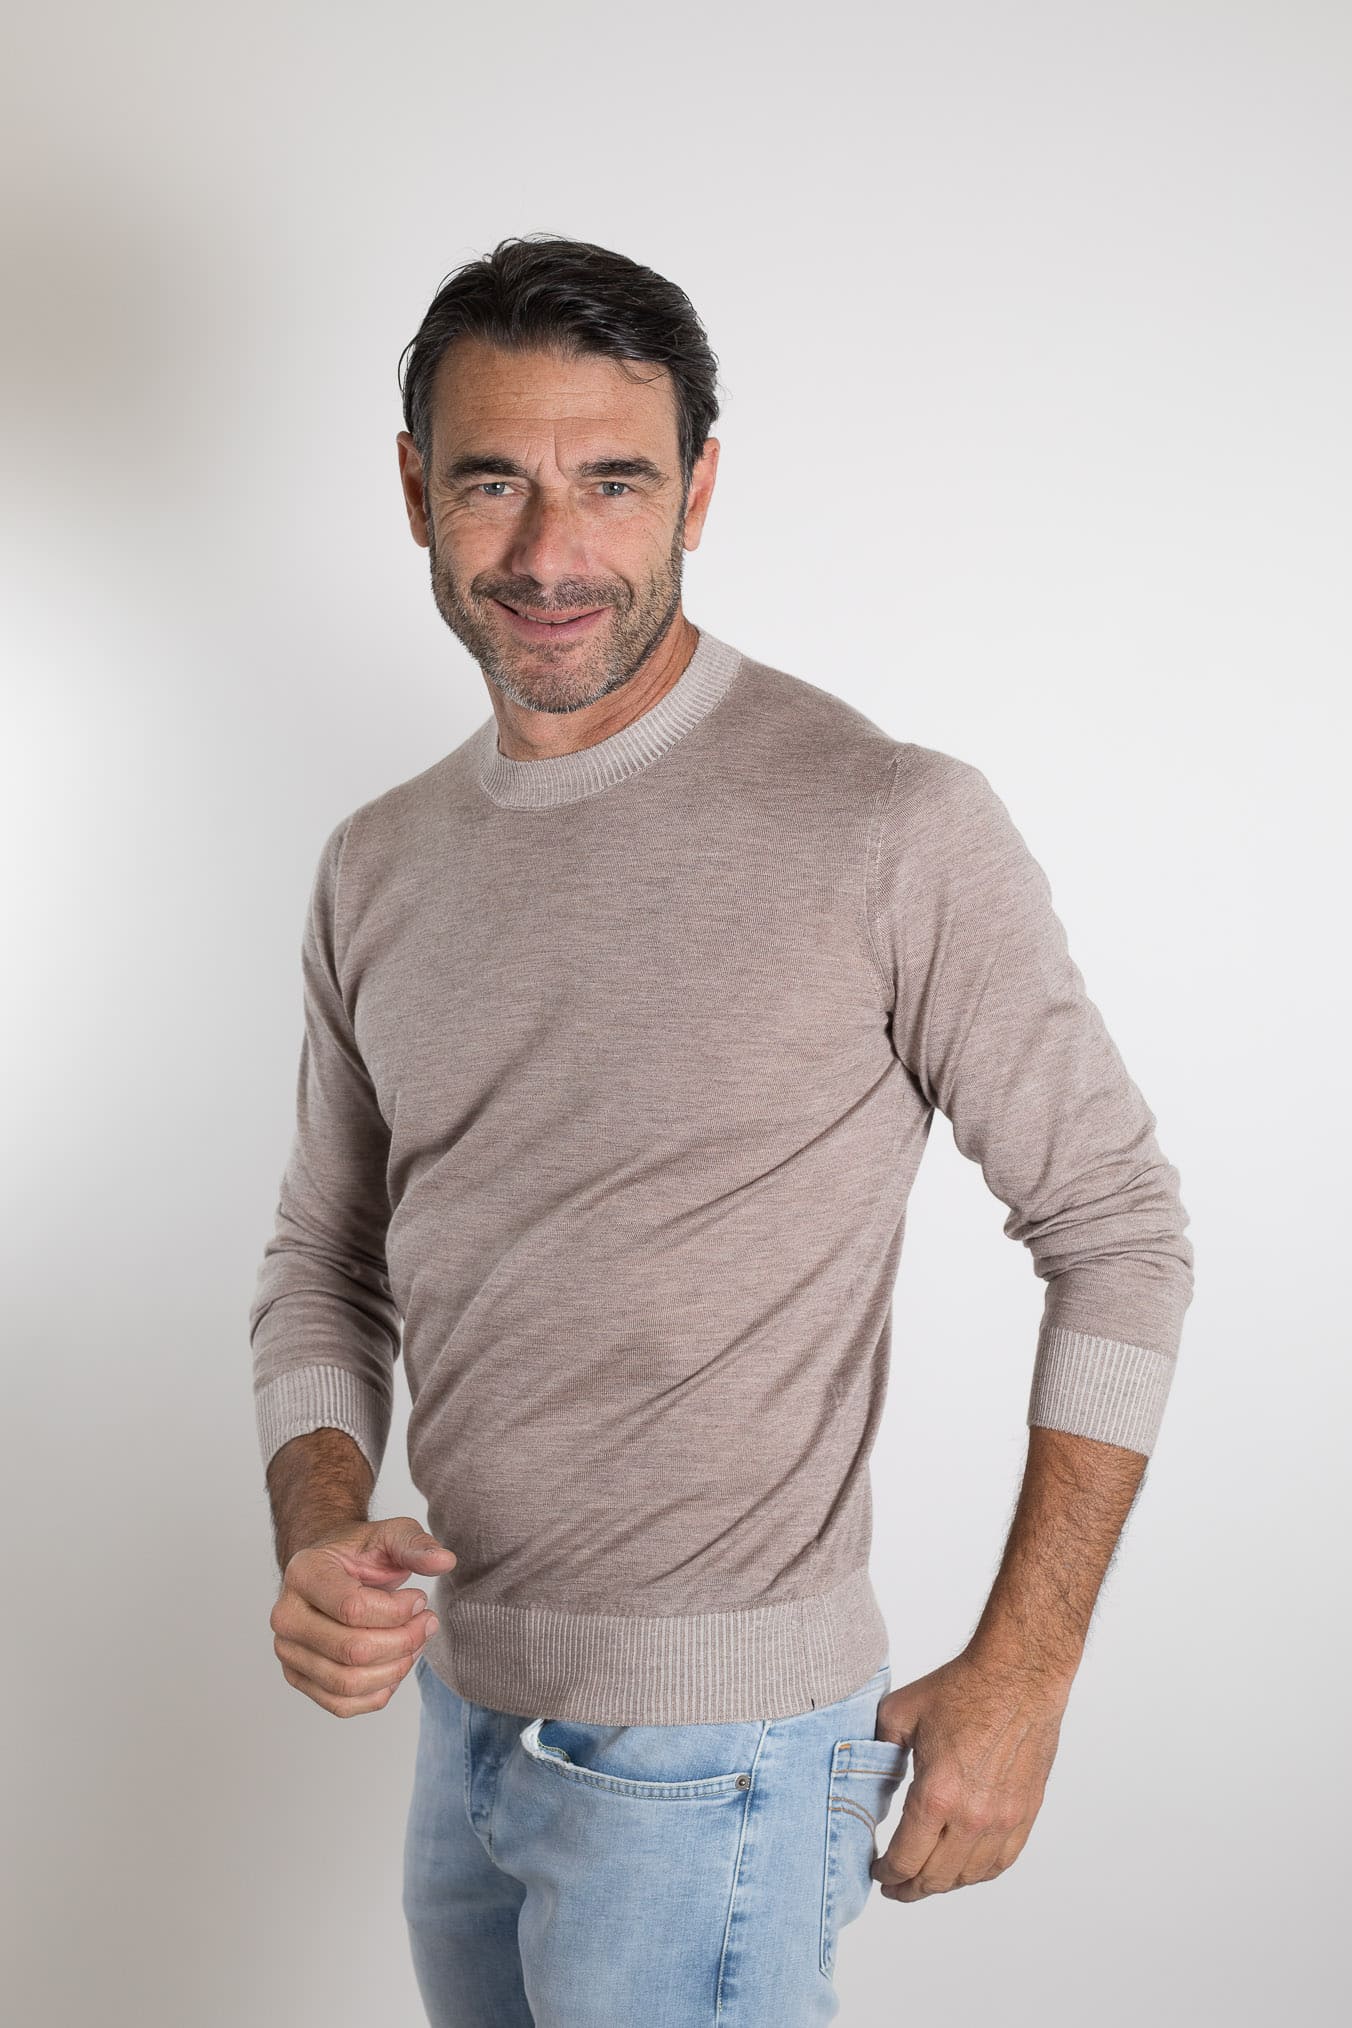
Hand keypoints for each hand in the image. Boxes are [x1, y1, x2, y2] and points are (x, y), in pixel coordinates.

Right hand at [270, 1517, 456, 1715]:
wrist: (332, 1571)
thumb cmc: (359, 1555)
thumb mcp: (390, 1536)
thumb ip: (416, 1545)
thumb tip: (445, 1562)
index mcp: (303, 1573)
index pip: (353, 1608)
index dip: (399, 1611)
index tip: (419, 1599)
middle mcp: (286, 1616)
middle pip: (352, 1650)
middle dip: (403, 1641)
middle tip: (426, 1624)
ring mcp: (288, 1651)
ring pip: (348, 1683)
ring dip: (395, 1668)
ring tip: (413, 1644)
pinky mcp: (298, 1677)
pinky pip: (341, 1705)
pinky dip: (378, 1693)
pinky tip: (394, 1666)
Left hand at [869, 1646, 1071, 1899]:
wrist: (1017, 1676)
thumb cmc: (961, 1688)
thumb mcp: (899, 1714)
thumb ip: (877, 1752)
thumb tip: (866, 1777)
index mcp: (936, 1795)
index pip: (905, 1860)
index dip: (886, 1874)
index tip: (877, 1872)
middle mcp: (971, 1817)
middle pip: (935, 1877)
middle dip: (910, 1887)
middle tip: (895, 1886)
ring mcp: (1003, 1820)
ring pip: (968, 1876)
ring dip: (943, 1884)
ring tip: (926, 1880)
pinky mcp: (1025, 1813)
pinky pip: (1000, 1862)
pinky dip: (977, 1873)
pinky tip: (962, 1869)